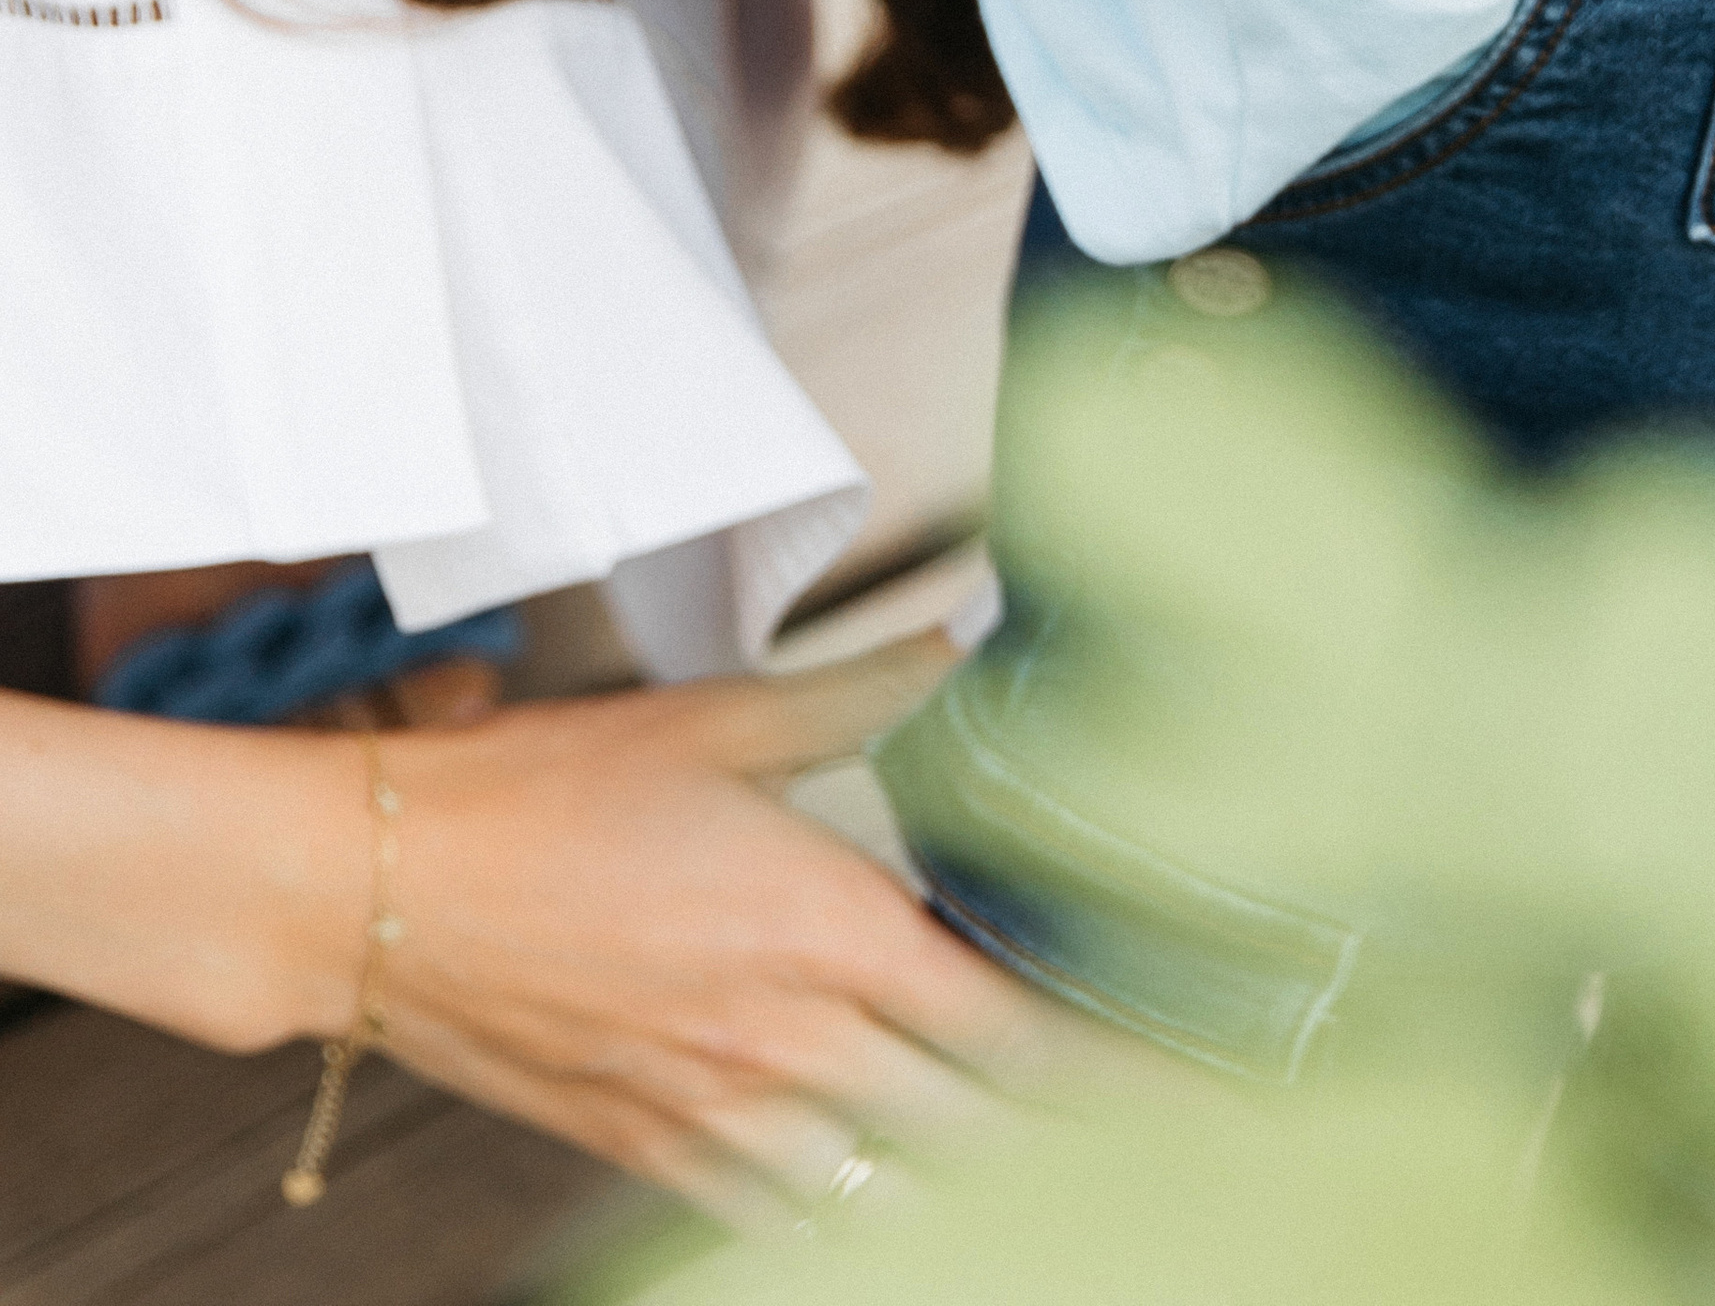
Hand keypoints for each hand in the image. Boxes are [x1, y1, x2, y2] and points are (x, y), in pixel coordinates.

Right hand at [324, 667, 1074, 1213]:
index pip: (1014, 1030)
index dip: (1117, 1075)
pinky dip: (840, 1219)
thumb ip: (859, 688)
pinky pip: (774, 1217)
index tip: (1196, 1092)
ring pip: (883, 1193)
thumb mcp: (717, 718)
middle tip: (1142, 1145)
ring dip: (958, 1184)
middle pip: (972, 1130)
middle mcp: (789, 1039)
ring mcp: (718, 1109)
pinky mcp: (649, 1145)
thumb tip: (957, 636)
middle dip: (1065, 1143)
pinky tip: (874, 1202)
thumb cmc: (535, 797)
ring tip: (1031, 1179)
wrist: (377, 887)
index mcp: (830, 931)